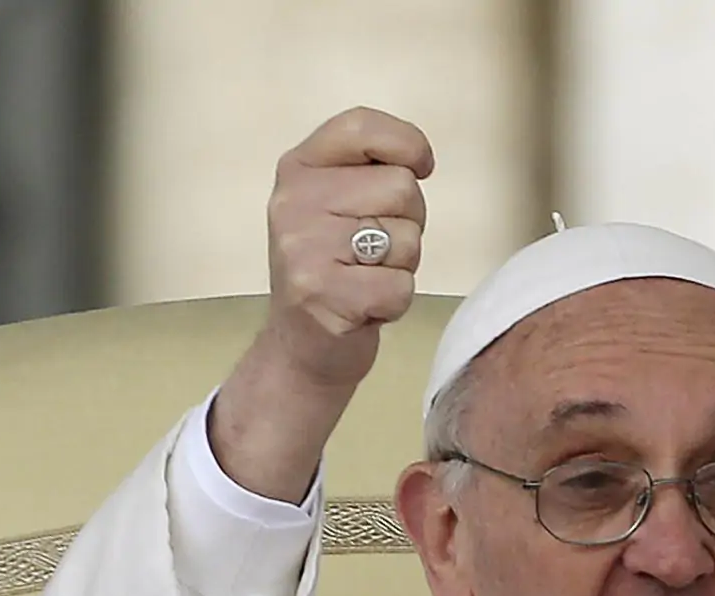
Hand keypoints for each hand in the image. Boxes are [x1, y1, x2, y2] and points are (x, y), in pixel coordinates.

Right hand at [209, 106, 434, 501]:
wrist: (301, 349)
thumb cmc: (334, 269)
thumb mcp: (335, 204)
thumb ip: (367, 170)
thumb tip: (420, 160)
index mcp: (298, 169)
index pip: (362, 126)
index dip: (408, 143)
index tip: (421, 167)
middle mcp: (293, 203)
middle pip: (401, 187)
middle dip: (409, 222)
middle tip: (375, 251)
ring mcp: (303, 250)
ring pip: (407, 238)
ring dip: (403, 265)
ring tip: (366, 278)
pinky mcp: (323, 296)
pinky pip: (401, 286)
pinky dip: (395, 303)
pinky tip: (365, 307)